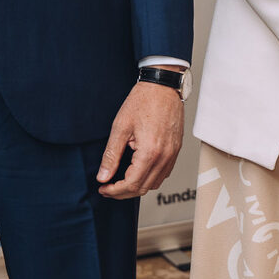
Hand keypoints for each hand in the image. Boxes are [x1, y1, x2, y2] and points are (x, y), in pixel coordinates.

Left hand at [96, 78, 184, 198]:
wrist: (163, 85)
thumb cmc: (143, 101)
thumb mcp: (120, 127)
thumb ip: (111, 155)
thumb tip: (103, 176)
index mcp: (150, 152)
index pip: (131, 184)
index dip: (114, 191)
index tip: (103, 188)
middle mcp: (164, 156)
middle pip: (143, 188)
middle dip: (123, 192)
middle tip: (108, 187)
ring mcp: (173, 153)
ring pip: (155, 183)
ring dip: (137, 186)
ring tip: (121, 180)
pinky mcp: (176, 149)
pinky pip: (164, 173)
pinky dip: (150, 177)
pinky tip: (138, 170)